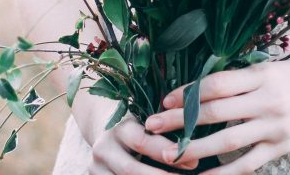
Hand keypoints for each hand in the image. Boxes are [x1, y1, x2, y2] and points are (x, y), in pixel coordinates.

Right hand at [72, 90, 199, 173]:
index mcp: (120, 127)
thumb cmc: (138, 123)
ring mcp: (96, 167)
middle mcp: (104, 148)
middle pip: (131, 170)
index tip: (193, 163)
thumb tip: (194, 154)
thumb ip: (166, 130)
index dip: (168, 153)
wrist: (105, 129)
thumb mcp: (148, 120)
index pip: (143, 141)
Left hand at [144, 56, 289, 174]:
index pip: (216, 84)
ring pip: (227, 140)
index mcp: (261, 75)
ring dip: (194, 148)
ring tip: (170, 154)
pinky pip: (248, 163)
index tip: (164, 98)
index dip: (187, 93)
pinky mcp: (282, 146)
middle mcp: (267, 100)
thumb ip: (241, 79)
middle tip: (152, 125)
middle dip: (179, 120)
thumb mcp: (271, 67)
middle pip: (214, 112)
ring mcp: (275, 126)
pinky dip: (224, 172)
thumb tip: (202, 89)